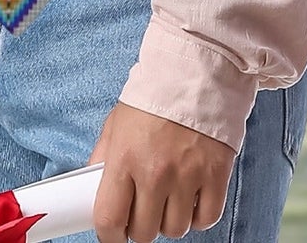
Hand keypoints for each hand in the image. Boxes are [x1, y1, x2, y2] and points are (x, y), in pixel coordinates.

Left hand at [88, 102, 235, 241]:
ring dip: (168, 221)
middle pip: (144, 231)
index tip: (111, 235)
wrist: (192, 79)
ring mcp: (187, 178)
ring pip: (175, 230)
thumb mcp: (115, 125)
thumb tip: (92, 185)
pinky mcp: (215, 179)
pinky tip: (188, 199)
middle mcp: (154, 173)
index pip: (109, 217)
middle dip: (139, 227)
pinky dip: (196, 217)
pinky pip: (205, 220)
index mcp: (124, 158)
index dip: (108, 235)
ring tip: (165, 199)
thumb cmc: (150, 102)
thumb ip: (103, 157)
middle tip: (140, 211)